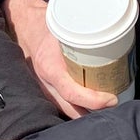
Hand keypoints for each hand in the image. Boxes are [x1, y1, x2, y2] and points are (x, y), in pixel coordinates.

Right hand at [3, 0, 116, 119]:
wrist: (23, 26)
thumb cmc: (46, 24)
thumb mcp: (65, 26)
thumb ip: (85, 35)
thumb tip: (114, 37)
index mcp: (50, 67)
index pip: (71, 92)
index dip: (93, 100)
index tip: (112, 99)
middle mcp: (45, 84)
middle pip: (72, 111)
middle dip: (94, 115)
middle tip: (116, 107)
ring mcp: (43, 90)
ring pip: (67, 112)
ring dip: (87, 114)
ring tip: (108, 109)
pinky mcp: (45, 91)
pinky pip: (63, 106)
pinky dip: (79, 109)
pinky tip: (94, 107)